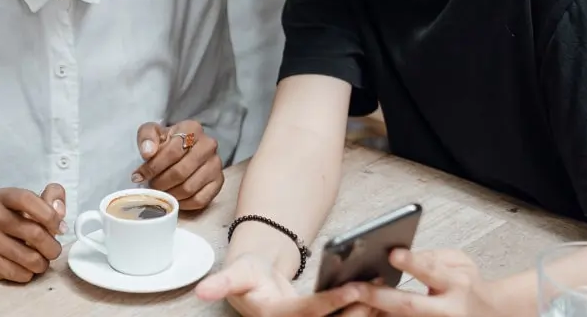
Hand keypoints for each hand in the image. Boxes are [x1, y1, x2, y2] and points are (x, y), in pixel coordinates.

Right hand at [0, 184, 65, 282]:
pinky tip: (26, 266)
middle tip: (54, 250)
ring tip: (41, 259)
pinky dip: (30, 273)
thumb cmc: (21, 221)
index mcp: (4, 197)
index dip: (49, 215)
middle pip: (34, 233)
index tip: (61, 228)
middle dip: (52, 246)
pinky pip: (21, 273)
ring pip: (31, 258)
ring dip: (43, 262)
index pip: (27, 199)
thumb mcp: (37, 203)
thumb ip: (53, 198)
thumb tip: (59, 210)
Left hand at [133, 120, 223, 209]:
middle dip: (161, 182)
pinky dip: (184, 203)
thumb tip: (147, 153)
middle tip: (151, 185)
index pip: (172, 152)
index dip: (153, 167)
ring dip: (170, 194)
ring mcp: (216, 164)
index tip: (139, 175)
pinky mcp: (219, 182)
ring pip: (189, 188)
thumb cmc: (167, 141)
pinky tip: (174, 199)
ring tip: (161, 192)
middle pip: (181, 172)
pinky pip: (200, 200)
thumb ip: (147, 137)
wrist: (184, 148)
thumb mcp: (153, 132)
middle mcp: (208, 145)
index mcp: (192, 129)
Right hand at [196, 253, 368, 315]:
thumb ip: (221, 283)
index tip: (355, 288)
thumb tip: (200, 291)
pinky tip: (383, 296)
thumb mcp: (235, 275)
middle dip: (357, 310)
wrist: (256, 288)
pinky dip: (365, 310)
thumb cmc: (248, 277)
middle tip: (379, 290)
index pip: (310, 312)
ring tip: (386, 290)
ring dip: (366, 312)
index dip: (332, 301)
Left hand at [351, 249, 505, 316]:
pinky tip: (357, 309)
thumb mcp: (459, 263)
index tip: (392, 253)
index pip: (432, 272)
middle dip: (377, 296)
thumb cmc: (468, 283)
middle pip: (408, 305)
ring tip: (345, 299)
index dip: (413, 263)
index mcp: (457, 285)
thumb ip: (432, 257)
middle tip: (350, 287)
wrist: (488, 313)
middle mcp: (446, 311)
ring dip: (371, 312)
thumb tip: (399, 254)